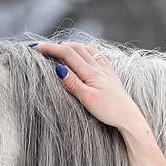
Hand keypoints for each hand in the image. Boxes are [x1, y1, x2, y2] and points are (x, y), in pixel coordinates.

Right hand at [33, 41, 151, 139]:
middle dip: (58, 45)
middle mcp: (99, 68)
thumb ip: (73, 83)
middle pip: (75, 48)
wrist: (130, 119)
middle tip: (42, 48)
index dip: (50, 48)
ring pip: (86, 50)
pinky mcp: (111, 76)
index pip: (66, 54)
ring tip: (60, 48)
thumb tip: (58, 68)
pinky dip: (87, 50)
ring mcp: (106, 70)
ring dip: (71, 46)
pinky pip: (98, 55)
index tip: (34, 48)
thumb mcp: (88, 99)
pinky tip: (85, 52)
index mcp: (91, 73)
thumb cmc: (110, 112)